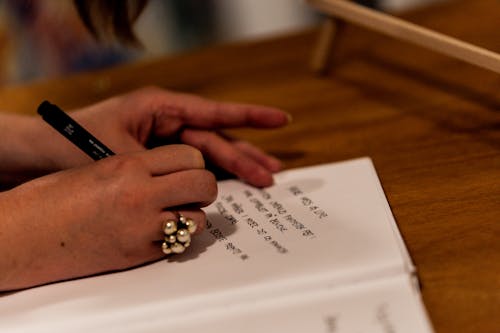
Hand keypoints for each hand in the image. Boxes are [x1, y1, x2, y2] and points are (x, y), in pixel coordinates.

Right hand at [0, 145, 215, 290]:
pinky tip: (158, 233)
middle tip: (191, 191)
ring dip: (192, 216)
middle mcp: (141, 194)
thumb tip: (173, 173)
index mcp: (129, 165)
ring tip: (174, 215)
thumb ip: (140, 168)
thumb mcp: (100, 167)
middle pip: (204, 184)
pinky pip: (179, 245)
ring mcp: (143, 228)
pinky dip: (175, 239)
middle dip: (203, 187)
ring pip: (199, 219)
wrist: (25, 236)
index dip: (194, 163)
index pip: (190, 156)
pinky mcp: (139, 255)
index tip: (188, 169)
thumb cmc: (52, 198)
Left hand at [35, 87, 289, 186]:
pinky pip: (194, 164)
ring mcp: (166, 138)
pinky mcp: (161, 155)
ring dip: (237, 165)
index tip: (281, 119)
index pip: (214, 113)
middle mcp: (168, 120)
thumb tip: (201, 175)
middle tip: (272, 175)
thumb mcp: (119, 150)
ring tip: (265, 178)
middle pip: (216, 138)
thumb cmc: (74, 143)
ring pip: (210, 152)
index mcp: (161, 108)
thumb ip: (163, 161)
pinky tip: (236, 183)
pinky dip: (215, 173)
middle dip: (246, 155)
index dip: (250, 117)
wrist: (44, 153)